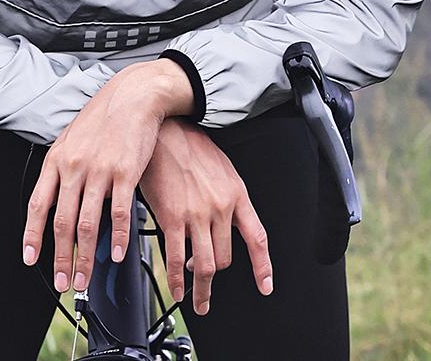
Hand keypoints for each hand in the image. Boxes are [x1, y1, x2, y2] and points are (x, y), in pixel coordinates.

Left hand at [21, 60, 192, 293]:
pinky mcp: (125, 172)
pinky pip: (119, 212)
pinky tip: (117, 254)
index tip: (31, 259)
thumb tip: (57, 204)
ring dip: (86, 257)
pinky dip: (118, 238)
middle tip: (63, 281)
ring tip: (85, 277)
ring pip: (88, 224)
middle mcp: (74, 166)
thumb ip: (63, 172)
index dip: (32, 235)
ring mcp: (99, 170)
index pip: (38, 204)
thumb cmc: (102, 119)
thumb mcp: (72, 141)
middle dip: (61, 258)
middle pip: (62, 222)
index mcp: (57, 160)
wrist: (132, 95)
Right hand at [138, 117, 272, 315]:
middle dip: (214, 275)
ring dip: (200, 289)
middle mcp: (221, 207)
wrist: (165, 130)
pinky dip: (177, 279)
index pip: (257, 238)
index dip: (262, 266)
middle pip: (225, 258)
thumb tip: (221, 220)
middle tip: (205, 283)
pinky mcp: (173, 217)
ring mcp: (198, 214)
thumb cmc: (189, 144)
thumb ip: (225, 196)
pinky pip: (177, 258)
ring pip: (205, 265)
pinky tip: (176, 287)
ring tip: (195, 299)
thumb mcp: (220, 168)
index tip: (265, 286)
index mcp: (237, 194)